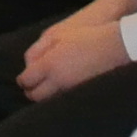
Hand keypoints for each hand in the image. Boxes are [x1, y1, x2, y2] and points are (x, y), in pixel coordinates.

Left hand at [19, 13, 133, 99]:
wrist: (114, 46)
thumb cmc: (84, 36)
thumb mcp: (56, 35)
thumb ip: (37, 50)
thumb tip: (28, 64)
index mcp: (49, 65)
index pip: (27, 80)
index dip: (22, 81)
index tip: (23, 79)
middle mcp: (58, 81)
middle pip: (37, 96)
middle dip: (31, 92)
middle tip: (30, 88)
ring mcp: (71, 89)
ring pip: (50, 101)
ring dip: (45, 96)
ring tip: (45, 89)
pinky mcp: (82, 93)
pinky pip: (64, 100)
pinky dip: (58, 97)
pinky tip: (61, 90)